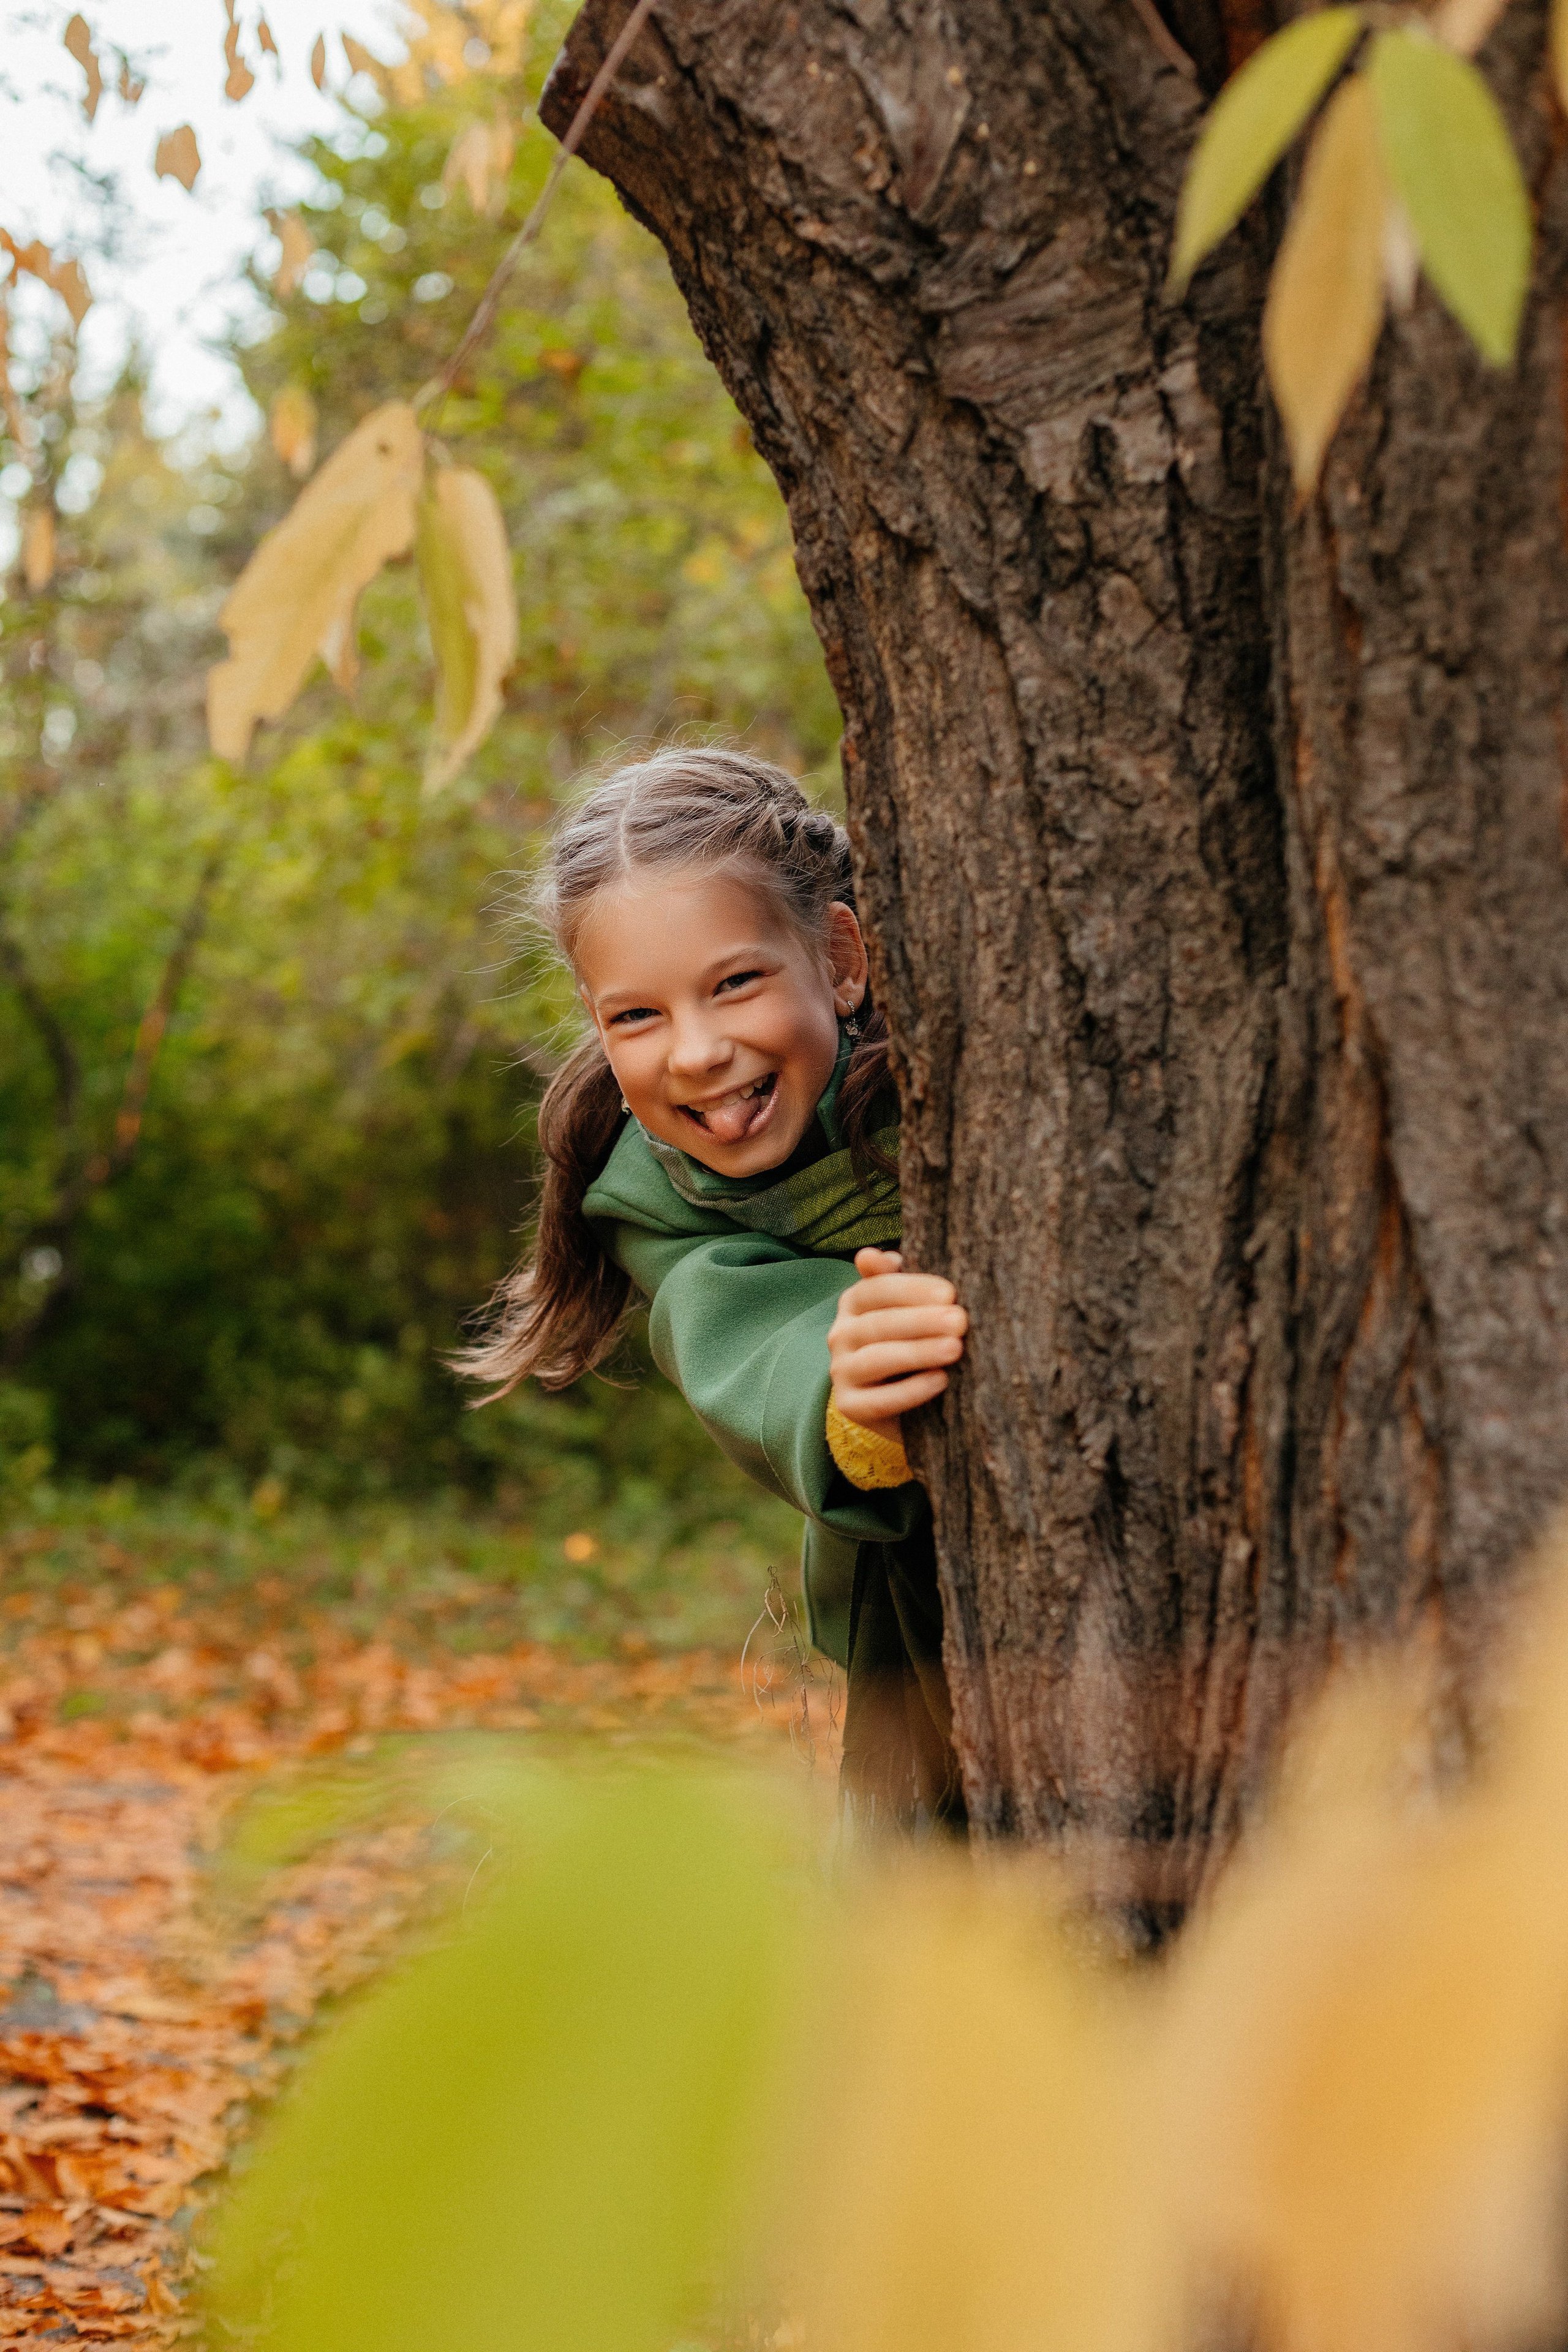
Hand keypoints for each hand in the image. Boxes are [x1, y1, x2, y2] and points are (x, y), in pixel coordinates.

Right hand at [827, 1247, 967, 1434]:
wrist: (899, 1401)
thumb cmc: (910, 1339)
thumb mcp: (906, 1307)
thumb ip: (896, 1279)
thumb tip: (876, 1255)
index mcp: (854, 1303)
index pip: (877, 1289)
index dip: (912, 1289)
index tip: (950, 1293)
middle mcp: (840, 1334)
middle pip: (878, 1324)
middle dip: (921, 1321)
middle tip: (960, 1321)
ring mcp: (841, 1371)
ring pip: (876, 1359)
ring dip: (918, 1353)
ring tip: (955, 1349)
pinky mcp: (849, 1406)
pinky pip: (878, 1400)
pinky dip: (911, 1391)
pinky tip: (940, 1381)